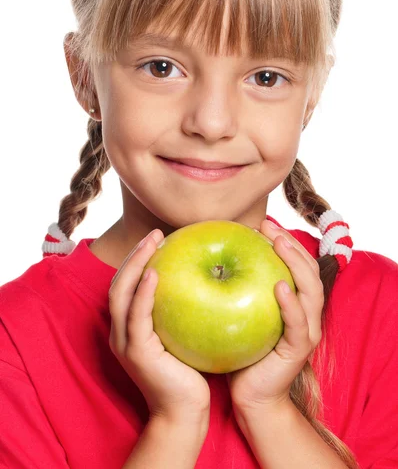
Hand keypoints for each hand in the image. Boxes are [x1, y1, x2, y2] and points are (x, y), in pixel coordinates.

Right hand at [108, 229, 210, 423]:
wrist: (185, 413)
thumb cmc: (190, 374)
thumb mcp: (183, 336)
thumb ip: (181, 312)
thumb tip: (207, 279)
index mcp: (129, 328)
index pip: (127, 286)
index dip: (137, 260)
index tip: (157, 239)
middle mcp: (120, 332)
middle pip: (119, 283)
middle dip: (134, 255)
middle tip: (155, 233)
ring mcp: (125, 342)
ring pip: (121, 293)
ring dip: (136, 264)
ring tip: (152, 242)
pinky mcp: (137, 352)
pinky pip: (137, 315)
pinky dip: (143, 292)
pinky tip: (156, 273)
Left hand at [226, 219, 323, 411]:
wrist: (251, 395)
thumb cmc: (241, 352)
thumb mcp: (238, 315)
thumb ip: (234, 290)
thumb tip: (209, 259)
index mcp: (295, 303)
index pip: (297, 265)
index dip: (285, 241)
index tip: (263, 223)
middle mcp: (307, 314)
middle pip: (310, 270)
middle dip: (292, 244)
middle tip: (269, 226)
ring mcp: (307, 332)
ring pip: (312, 291)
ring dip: (296, 264)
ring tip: (278, 244)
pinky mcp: (299, 350)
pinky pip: (298, 323)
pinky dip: (291, 303)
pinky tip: (279, 287)